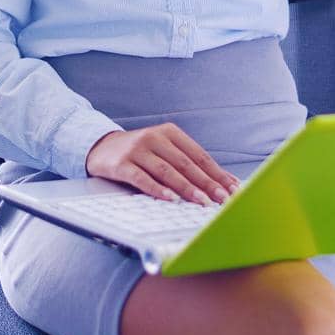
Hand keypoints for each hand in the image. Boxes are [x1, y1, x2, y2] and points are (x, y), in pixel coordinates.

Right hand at [85, 124, 239, 205]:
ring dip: (187, 189)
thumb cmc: (141, 153)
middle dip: (207, 184)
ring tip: (202, 202)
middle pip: (186, 164)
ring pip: (167, 171)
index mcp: (170, 132)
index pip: (199, 156)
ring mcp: (137, 150)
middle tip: (223, 200)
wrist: (101, 147)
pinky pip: (142, 178)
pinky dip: (157, 190)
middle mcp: (154, 137)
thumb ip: (187, 165)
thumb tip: (222, 184)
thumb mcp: (164, 151)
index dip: (217, 173)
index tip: (233, 190)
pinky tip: (170, 199)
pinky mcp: (121, 164)